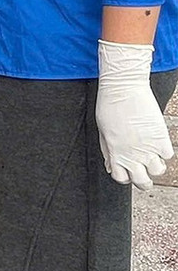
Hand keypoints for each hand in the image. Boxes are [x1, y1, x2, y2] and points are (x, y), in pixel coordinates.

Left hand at [97, 40, 172, 189]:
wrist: (123, 88)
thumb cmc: (109, 105)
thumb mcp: (102, 130)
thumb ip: (108, 150)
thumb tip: (111, 165)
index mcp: (115, 152)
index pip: (121, 178)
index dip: (124, 176)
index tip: (126, 170)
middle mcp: (132, 154)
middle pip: (142, 182)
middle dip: (143, 181)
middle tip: (144, 173)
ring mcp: (148, 148)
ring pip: (158, 171)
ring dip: (155, 166)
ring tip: (151, 156)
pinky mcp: (161, 139)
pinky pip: (168, 155)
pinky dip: (164, 151)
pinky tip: (157, 142)